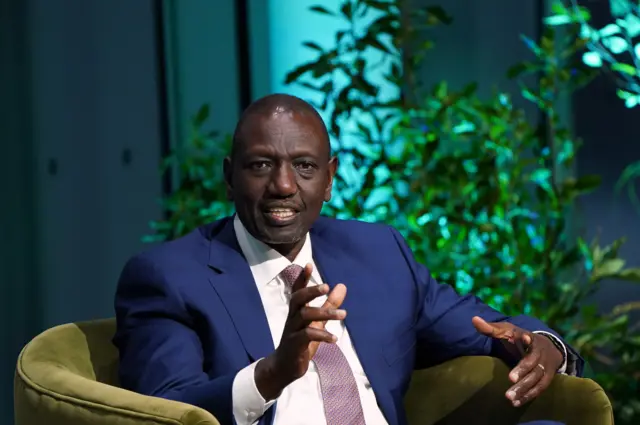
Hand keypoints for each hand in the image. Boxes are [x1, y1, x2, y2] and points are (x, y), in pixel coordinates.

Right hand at [255, 264, 346, 399]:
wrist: (285, 366)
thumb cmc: (301, 341)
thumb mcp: (318, 322)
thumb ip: (329, 304)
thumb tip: (342, 286)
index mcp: (297, 311)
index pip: (298, 290)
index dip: (302, 278)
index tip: (308, 264)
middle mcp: (292, 317)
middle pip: (298, 299)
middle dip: (311, 291)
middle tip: (326, 286)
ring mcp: (292, 330)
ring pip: (305, 316)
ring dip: (325, 313)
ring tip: (343, 314)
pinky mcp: (294, 345)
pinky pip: (307, 336)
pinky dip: (322, 336)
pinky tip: (334, 338)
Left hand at [472, 316, 563, 406]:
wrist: (548, 346)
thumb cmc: (520, 338)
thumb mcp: (508, 331)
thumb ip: (491, 328)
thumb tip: (474, 319)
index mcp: (530, 338)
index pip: (529, 338)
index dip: (527, 339)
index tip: (524, 338)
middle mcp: (540, 353)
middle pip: (533, 363)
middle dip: (522, 371)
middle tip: (510, 379)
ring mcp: (545, 367)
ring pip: (537, 379)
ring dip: (524, 388)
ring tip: (509, 397)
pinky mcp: (547, 379)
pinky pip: (539, 389)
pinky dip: (528, 396)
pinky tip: (516, 403)